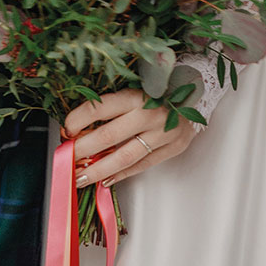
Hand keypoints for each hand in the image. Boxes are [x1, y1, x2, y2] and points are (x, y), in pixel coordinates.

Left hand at [64, 89, 198, 188]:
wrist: (199, 92)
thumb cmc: (161, 87)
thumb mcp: (136, 85)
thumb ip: (113, 103)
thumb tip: (79, 126)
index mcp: (138, 93)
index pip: (100, 108)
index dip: (78, 120)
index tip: (66, 129)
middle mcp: (151, 113)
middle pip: (109, 136)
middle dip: (83, 150)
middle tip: (66, 158)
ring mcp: (164, 133)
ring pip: (125, 157)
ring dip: (99, 170)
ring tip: (81, 178)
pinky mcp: (174, 147)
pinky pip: (143, 165)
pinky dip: (122, 174)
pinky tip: (105, 180)